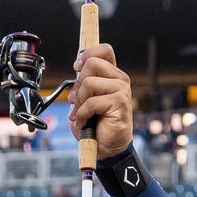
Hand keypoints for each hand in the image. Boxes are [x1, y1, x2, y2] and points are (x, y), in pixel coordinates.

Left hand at [70, 44, 133, 158]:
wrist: (105, 146)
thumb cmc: (95, 123)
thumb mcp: (84, 98)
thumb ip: (83, 81)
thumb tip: (77, 65)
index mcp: (111, 74)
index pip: (104, 50)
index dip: (87, 54)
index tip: (76, 67)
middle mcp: (119, 79)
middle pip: (92, 63)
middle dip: (77, 83)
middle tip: (75, 100)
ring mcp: (121, 90)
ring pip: (89, 83)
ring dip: (78, 101)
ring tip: (79, 113)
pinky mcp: (120, 102)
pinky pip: (91, 101)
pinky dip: (82, 113)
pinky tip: (83, 121)